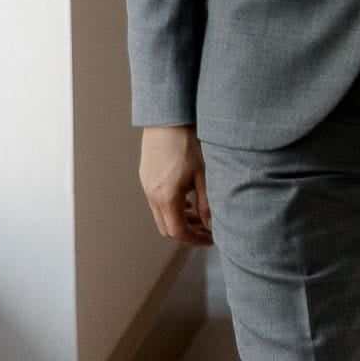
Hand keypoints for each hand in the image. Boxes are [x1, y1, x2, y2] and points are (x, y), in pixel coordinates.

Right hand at [139, 125, 213, 245]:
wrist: (166, 121)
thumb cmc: (187, 144)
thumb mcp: (203, 175)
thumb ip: (206, 203)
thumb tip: (212, 224)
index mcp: (166, 197)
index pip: (178, 232)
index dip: (195, 239)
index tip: (211, 239)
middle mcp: (152, 196)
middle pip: (167, 229)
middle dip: (188, 234)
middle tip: (207, 230)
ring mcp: (147, 187)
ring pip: (162, 216)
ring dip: (180, 221)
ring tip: (201, 215)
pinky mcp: (146, 179)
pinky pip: (157, 203)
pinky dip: (173, 208)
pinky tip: (188, 200)